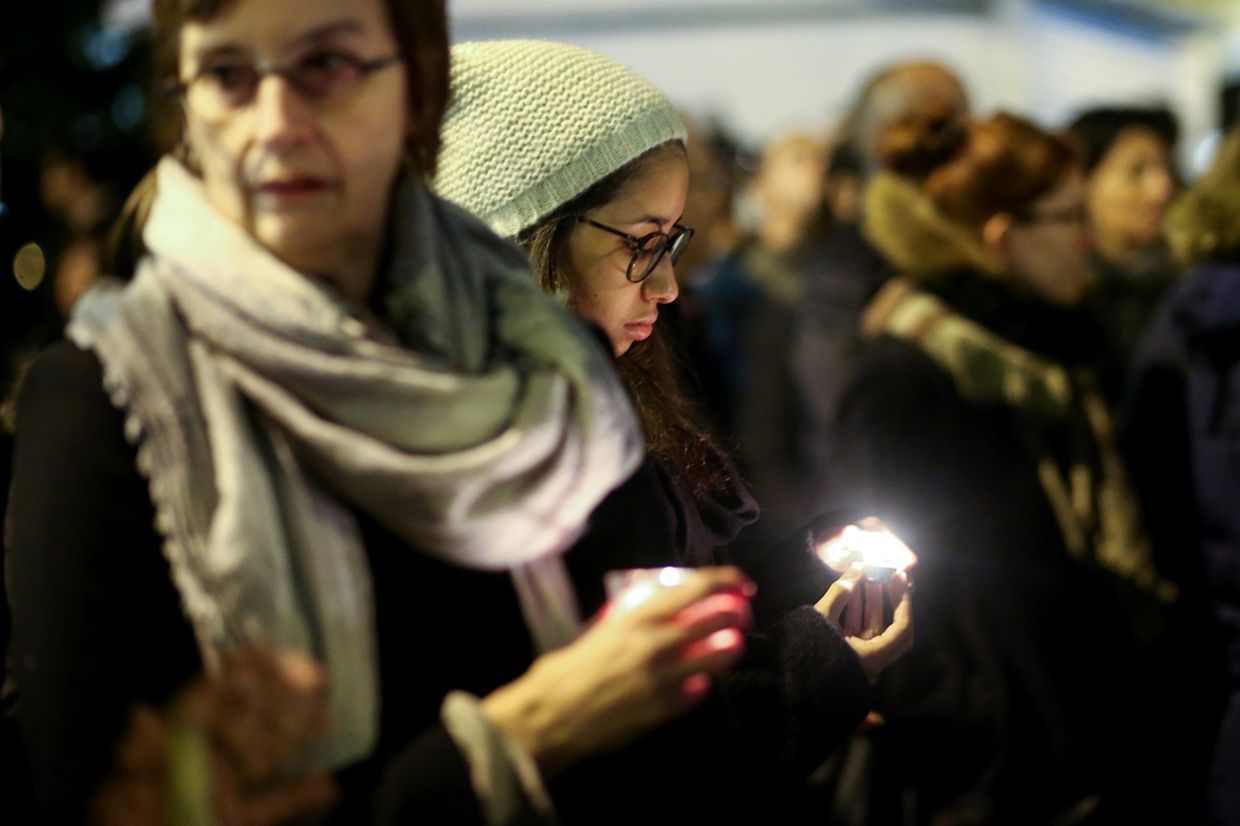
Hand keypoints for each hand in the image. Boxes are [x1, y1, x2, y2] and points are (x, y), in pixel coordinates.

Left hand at [89, 647, 338, 825]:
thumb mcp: (126, 787)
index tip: (268, 650)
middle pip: (245, 722)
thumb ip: (139, 754)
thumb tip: (143, 712)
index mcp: (173, 746)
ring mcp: (222, 792)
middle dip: (278, 697)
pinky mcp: (236, 821)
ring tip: (326, 713)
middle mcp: (203, 761)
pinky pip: (271, 805)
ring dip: (295, 735)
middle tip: (313, 673)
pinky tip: (329, 784)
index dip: (236, 674)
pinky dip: (300, 796)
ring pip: (264, 756)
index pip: (209, 700)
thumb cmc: (133, 822)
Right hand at [481, 566, 753, 777]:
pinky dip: (699, 684)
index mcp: (640, 617)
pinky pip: (697, 692)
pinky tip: (696, 683)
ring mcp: (667, 678)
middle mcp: (660, 643)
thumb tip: (654, 614)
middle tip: (737, 615)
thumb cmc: (567, 668)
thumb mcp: (602, 630)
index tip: (740, 582)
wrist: (554, 715)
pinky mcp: (667, 709)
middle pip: (718, 619)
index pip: (698, 587)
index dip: (726, 580)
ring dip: (729, 649)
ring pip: (719, 657)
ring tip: (729, 647)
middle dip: (735, 614)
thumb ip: (632, 621)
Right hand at [816, 568, 913, 681]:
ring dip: (870, 601)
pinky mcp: (847, 654)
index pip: (901, 627)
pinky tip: (850, 592)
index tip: (898, 577)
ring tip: (865, 576)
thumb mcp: (822, 619)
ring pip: (873, 626)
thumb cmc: (807, 652)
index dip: (902, 600)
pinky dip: (857, 612)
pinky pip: (859, 631)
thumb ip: (839, 594)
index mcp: (873, 658)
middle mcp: (873, 661)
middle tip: (886, 576)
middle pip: (892, 628)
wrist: (786, 680)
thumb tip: (857, 569)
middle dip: (890, 600)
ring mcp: (860, 658)